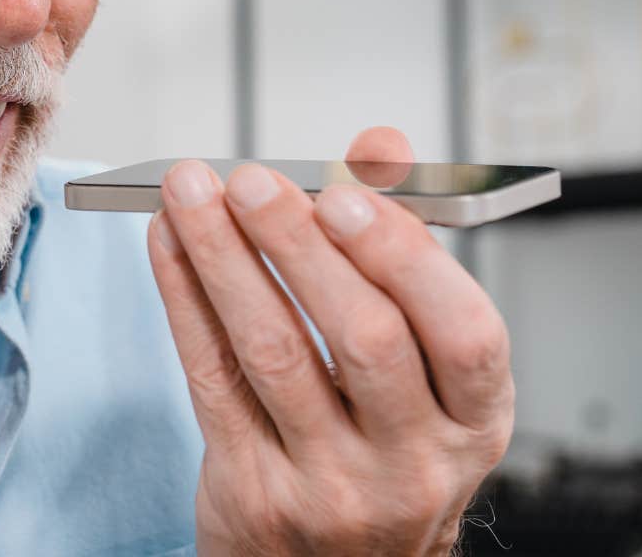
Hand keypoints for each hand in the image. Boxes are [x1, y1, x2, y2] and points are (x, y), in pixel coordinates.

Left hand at [147, 128, 512, 555]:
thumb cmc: (383, 443)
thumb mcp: (423, 365)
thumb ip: (403, 250)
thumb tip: (379, 149)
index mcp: (473, 420)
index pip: (465, 336)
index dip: (406, 259)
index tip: (345, 196)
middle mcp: (413, 461)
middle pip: (364, 341)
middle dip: (299, 247)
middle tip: (252, 180)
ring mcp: (332, 485)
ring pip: (274, 353)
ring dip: (224, 257)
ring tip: (191, 191)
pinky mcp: (254, 492)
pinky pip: (213, 380)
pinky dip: (185, 299)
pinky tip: (168, 243)